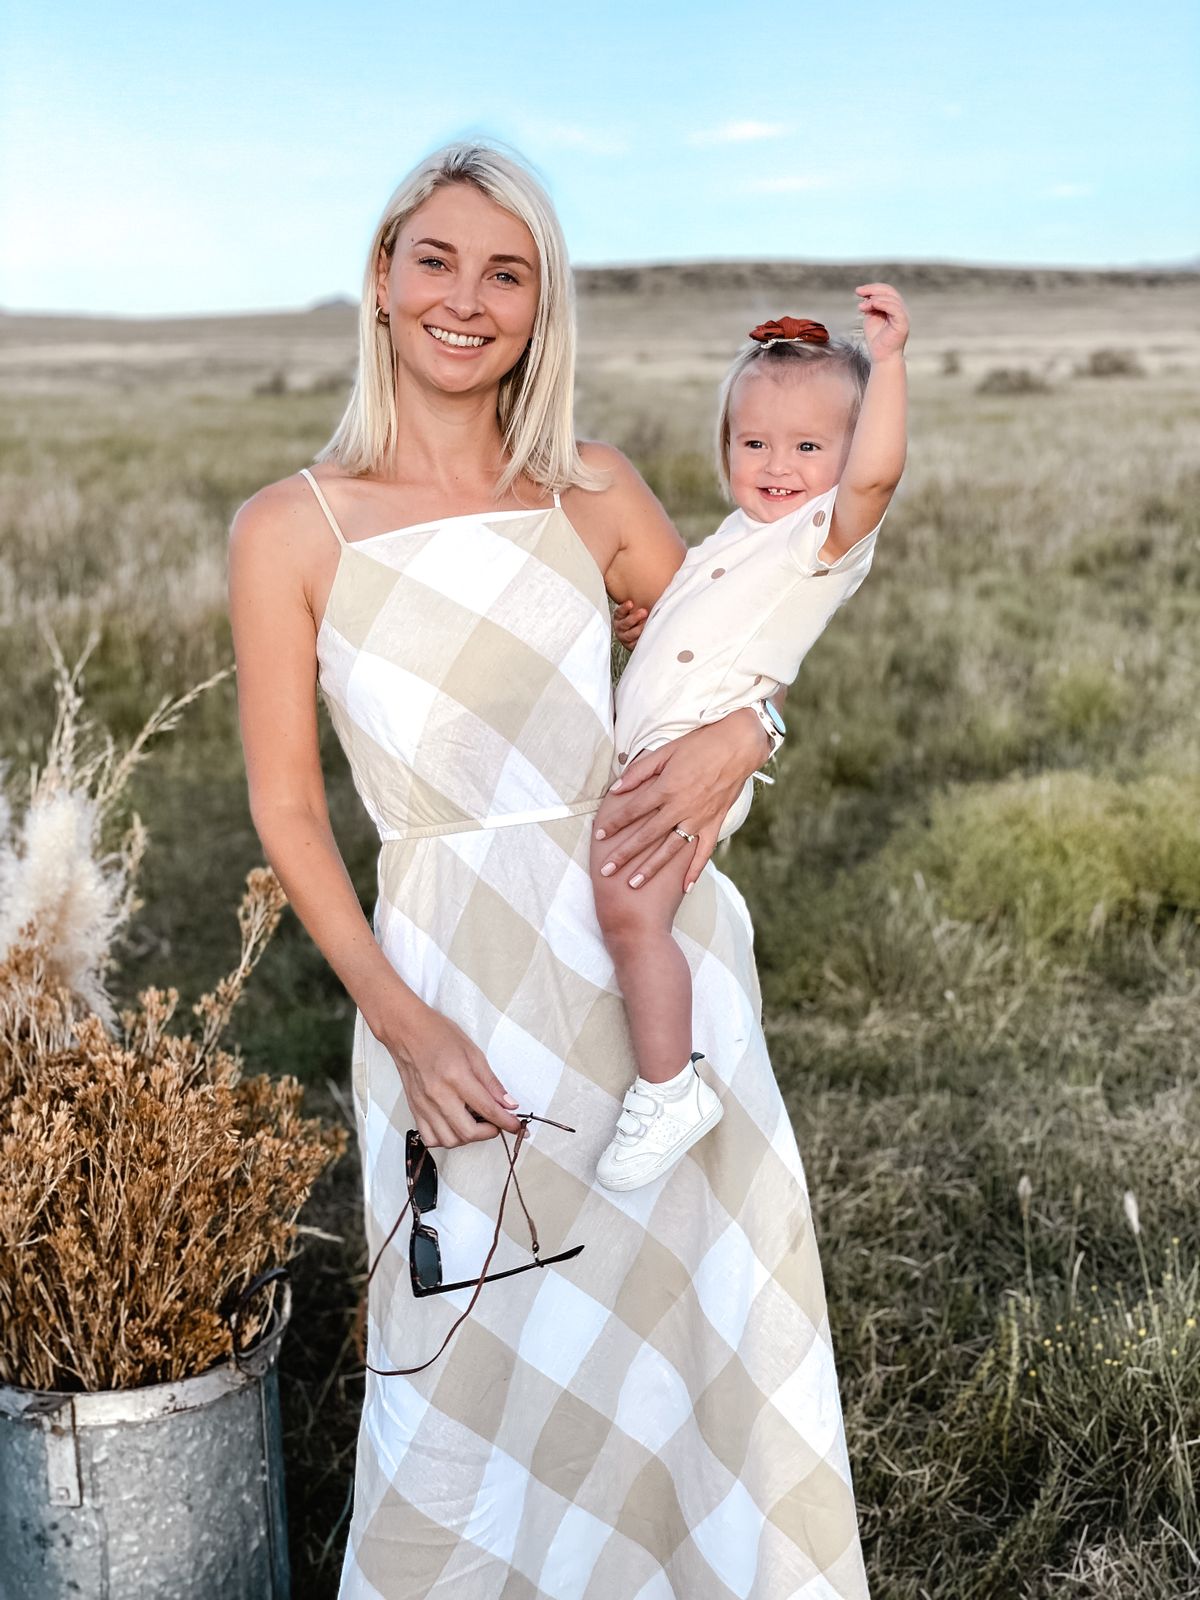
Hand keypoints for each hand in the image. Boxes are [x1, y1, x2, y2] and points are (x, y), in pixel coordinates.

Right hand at [378, 1002, 524, 1148]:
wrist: (407, 1031)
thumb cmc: (439, 1035)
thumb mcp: (473, 1052)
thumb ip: (491, 1082)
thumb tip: (508, 1103)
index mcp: (456, 1076)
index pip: (487, 1108)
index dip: (506, 1122)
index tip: (516, 1126)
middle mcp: (438, 1094)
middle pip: (467, 1131)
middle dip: (489, 1133)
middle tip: (497, 1123)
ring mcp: (424, 1105)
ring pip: (449, 1140)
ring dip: (468, 1138)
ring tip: (476, 1123)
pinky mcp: (414, 1109)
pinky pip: (430, 1138)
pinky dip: (446, 1139)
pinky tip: (454, 1126)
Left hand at [592, 709, 769, 892]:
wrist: (739, 745)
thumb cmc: (700, 744)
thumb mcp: (666, 751)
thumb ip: (640, 771)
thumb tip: (616, 789)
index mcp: (666, 787)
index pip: (633, 810)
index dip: (614, 823)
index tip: (599, 836)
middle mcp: (681, 806)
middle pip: (646, 835)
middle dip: (624, 854)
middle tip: (606, 870)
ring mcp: (699, 818)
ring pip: (671, 849)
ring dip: (651, 868)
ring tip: (634, 884)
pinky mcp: (715, 823)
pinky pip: (704, 851)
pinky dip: (695, 870)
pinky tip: (684, 887)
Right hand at [613, 599, 647, 649]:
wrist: (640, 633)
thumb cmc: (640, 618)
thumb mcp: (637, 608)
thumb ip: (639, 601)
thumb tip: (650, 579)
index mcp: (620, 617)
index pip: (619, 612)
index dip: (624, 608)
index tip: (631, 603)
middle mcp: (620, 627)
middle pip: (624, 623)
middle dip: (634, 617)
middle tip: (644, 612)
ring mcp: (625, 637)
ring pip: (629, 634)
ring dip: (639, 629)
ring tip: (647, 624)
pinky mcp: (630, 646)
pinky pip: (635, 644)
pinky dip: (641, 639)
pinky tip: (647, 635)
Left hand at [855, 282, 908, 362]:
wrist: (882, 357)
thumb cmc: (876, 340)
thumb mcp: (871, 318)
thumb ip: (871, 306)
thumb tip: (867, 295)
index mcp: (894, 307)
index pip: (886, 291)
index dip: (872, 288)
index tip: (858, 291)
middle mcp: (901, 309)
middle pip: (889, 291)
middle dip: (872, 289)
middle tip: (858, 292)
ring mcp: (903, 315)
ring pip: (891, 298)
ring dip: (874, 299)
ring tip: (861, 307)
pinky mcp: (903, 322)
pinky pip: (895, 308)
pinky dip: (883, 304)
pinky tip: (872, 304)